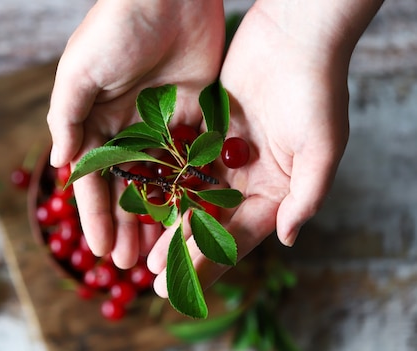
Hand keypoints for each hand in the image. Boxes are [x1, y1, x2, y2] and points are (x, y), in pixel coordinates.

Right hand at [46, 0, 225, 267]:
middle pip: (125, 188)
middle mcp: (125, 129)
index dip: (94, 215)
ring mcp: (160, 124)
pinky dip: (192, 186)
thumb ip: (67, 116)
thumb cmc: (115, 28)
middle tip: (131, 263)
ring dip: (159, 215)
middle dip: (126, 225)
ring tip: (161, 250)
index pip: (92, 179)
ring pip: (160, 181)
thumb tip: (63, 162)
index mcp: (94, 121)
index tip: (100, 250)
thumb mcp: (78, 70)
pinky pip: (192, 157)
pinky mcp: (194, 114)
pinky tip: (195, 214)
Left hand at [148, 4, 352, 296]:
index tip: (177, 282)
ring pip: (190, 195)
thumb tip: (287, 240)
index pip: (238, 235)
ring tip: (139, 245)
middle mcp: (250, 177)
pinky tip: (137, 197)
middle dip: (182, 249)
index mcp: (277, 189)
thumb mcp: (321, 148)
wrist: (294, 34)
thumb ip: (305, 197)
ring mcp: (226, 154)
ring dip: (167, 220)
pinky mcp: (207, 129)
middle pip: (211, 222)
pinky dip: (162, 179)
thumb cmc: (316, 90)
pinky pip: (180, 160)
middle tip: (153, 275)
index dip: (207, 260)